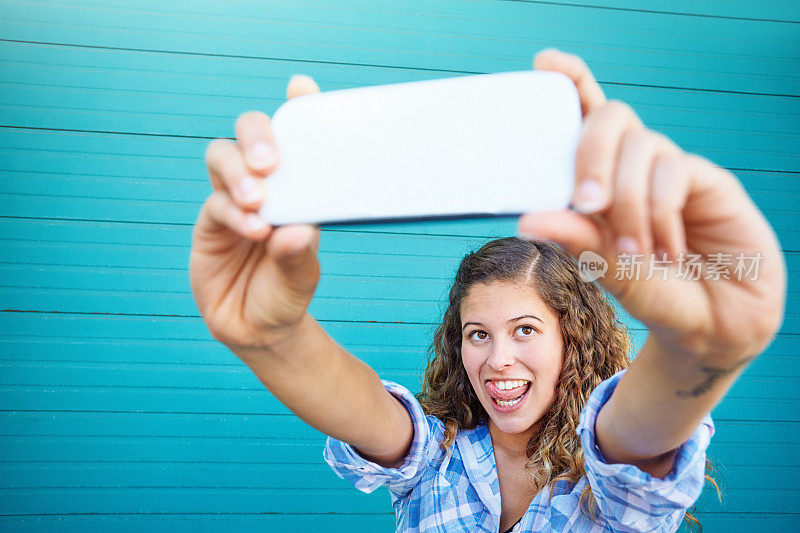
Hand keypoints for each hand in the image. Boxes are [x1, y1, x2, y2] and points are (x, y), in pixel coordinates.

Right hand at [190, 75, 322, 349]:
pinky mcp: (210, 222)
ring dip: (238, 172)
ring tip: (258, 200)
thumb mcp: (303, 277)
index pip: (296, 138)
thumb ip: (299, 254)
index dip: (298, 109)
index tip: (301, 88)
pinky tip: (253, 229)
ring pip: (223, 158)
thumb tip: (297, 231)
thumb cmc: (287, 293)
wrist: (256, 330)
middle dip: (257, 137)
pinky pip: (215, 204)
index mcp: (298, 186)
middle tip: (270, 162)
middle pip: (251, 134)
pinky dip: (233, 212)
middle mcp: (266, 185)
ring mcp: (234, 199)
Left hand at [518, 49, 785, 359]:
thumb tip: (528, 217)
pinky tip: (668, 247)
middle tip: (589, 203)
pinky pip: (676, 170)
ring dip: (630, 200)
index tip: (545, 62)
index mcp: (600, 181)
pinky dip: (662, 209)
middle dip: (590, 153)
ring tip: (637, 253)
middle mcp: (632, 168)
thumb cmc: (656, 295)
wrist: (715, 327)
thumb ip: (578, 242)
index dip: (569, 82)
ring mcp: (670, 170)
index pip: (583, 119)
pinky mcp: (708, 181)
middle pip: (609, 117)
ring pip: (642, 145)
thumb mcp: (613, 271)